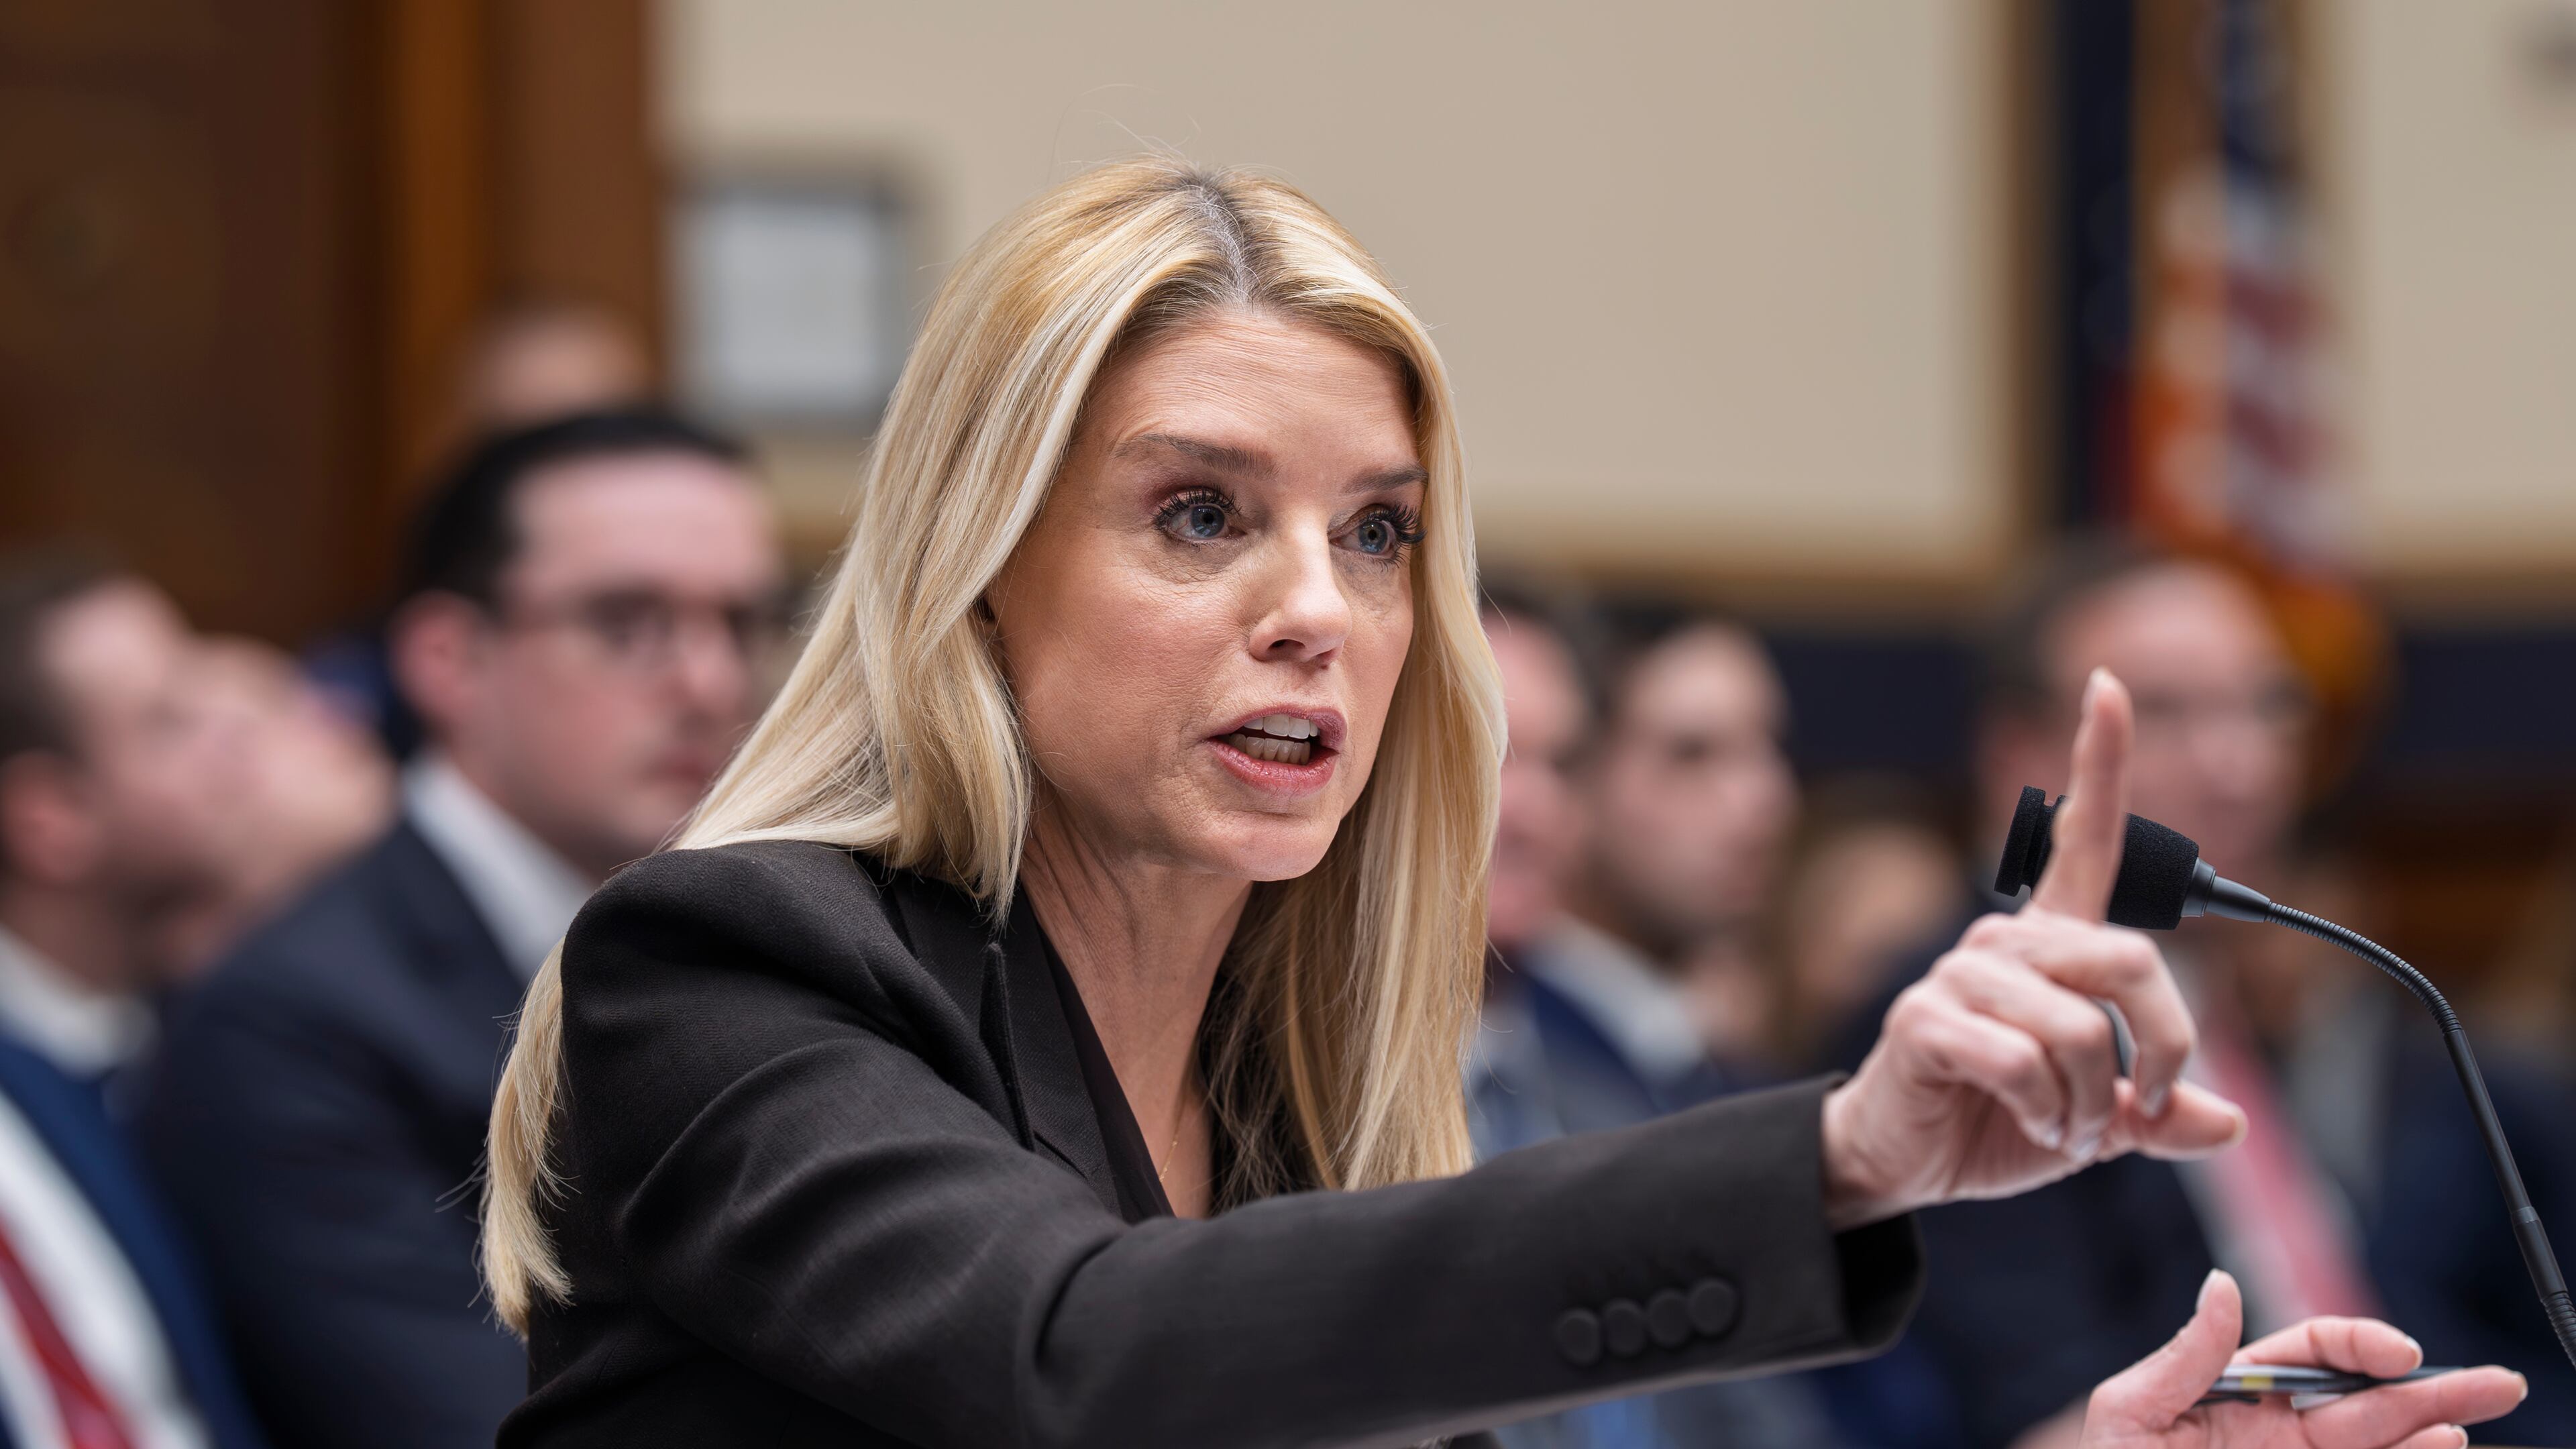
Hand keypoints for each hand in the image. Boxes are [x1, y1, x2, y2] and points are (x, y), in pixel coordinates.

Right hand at [1820, 669, 2245, 1225]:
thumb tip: (2224, 1121)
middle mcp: (2006, 944)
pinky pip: (2024, 1063)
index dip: (2100, 758)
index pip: (2083, 836)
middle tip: (2142, 1109)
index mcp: (2051, 945)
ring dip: (2090, 1104)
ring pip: (2082, 1031)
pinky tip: (2025, 1122)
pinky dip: (2045, 1113)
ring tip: (2060, 1125)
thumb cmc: (1998, 1120)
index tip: (2108, 685)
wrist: (1907, 1161)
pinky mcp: (1925, 1019)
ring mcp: (1961, 976)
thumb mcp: (2099, 1119)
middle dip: (2164, 1052)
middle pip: (2129, 963)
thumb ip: (2159, 1113)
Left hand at [2081, 1270, 2525, 1448]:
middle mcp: (2278, 1433)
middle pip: (2367, 1401)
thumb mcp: (2129, 1416)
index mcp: (2235, 1395)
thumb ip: (2183, 1358)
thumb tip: (2223, 1284)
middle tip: (2499, 1384)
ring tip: (2466, 1426)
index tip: (2401, 1356)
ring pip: (2381, 1445)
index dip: (2360, 1345)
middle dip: (2433, 1390)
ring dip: (2430, 1435)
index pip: (2313, 1352)